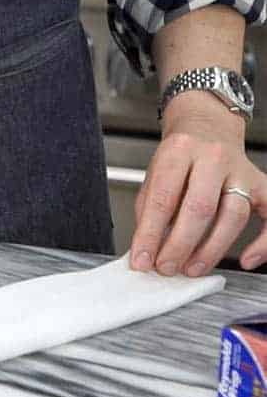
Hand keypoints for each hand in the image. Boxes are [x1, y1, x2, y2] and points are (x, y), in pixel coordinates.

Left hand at [130, 91, 266, 276]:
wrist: (206, 127)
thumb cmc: (178, 156)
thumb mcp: (154, 174)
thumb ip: (149, 209)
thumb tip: (146, 248)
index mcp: (179, 151)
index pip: (162, 198)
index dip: (150, 234)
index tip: (142, 259)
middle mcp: (212, 157)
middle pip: (199, 208)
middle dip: (180, 245)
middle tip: (166, 267)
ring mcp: (240, 171)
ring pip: (233, 216)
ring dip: (211, 249)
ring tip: (191, 269)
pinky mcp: (261, 183)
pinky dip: (262, 243)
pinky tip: (246, 260)